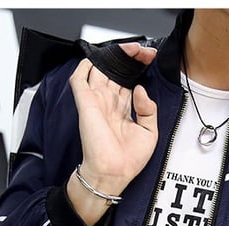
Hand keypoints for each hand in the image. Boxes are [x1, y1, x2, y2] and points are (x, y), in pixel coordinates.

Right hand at [66, 42, 158, 224]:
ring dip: (112, 55)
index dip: (137, 67)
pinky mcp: (86, 103)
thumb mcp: (149, 133)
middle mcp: (109, 103)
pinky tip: (97, 59)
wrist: (114, 173)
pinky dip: (85, 65)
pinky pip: (79, 78)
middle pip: (115, 71)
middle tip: (142, 51)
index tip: (149, 58)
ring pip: (99, 69)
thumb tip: (140, 89)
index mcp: (122, 109)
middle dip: (128, 57)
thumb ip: (148, 110)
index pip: (127, 80)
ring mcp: (96, 101)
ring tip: (130, 49)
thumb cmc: (128, 160)